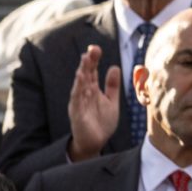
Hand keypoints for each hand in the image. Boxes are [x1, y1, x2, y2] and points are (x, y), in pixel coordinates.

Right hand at [66, 45, 120, 161]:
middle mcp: (84, 94)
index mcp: (92, 90)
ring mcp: (79, 103)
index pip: (92, 72)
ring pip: (79, 85)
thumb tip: (114, 67)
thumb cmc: (101, 122)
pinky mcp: (77, 113)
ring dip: (82, 73)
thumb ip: (112, 85)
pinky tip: (80, 80)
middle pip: (85, 75)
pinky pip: (77, 100)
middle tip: (92, 49)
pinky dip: (78, 90)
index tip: (95, 48)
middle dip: (88, 63)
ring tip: (85, 62)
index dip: (93, 60)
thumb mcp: (111, 101)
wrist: (95, 142)